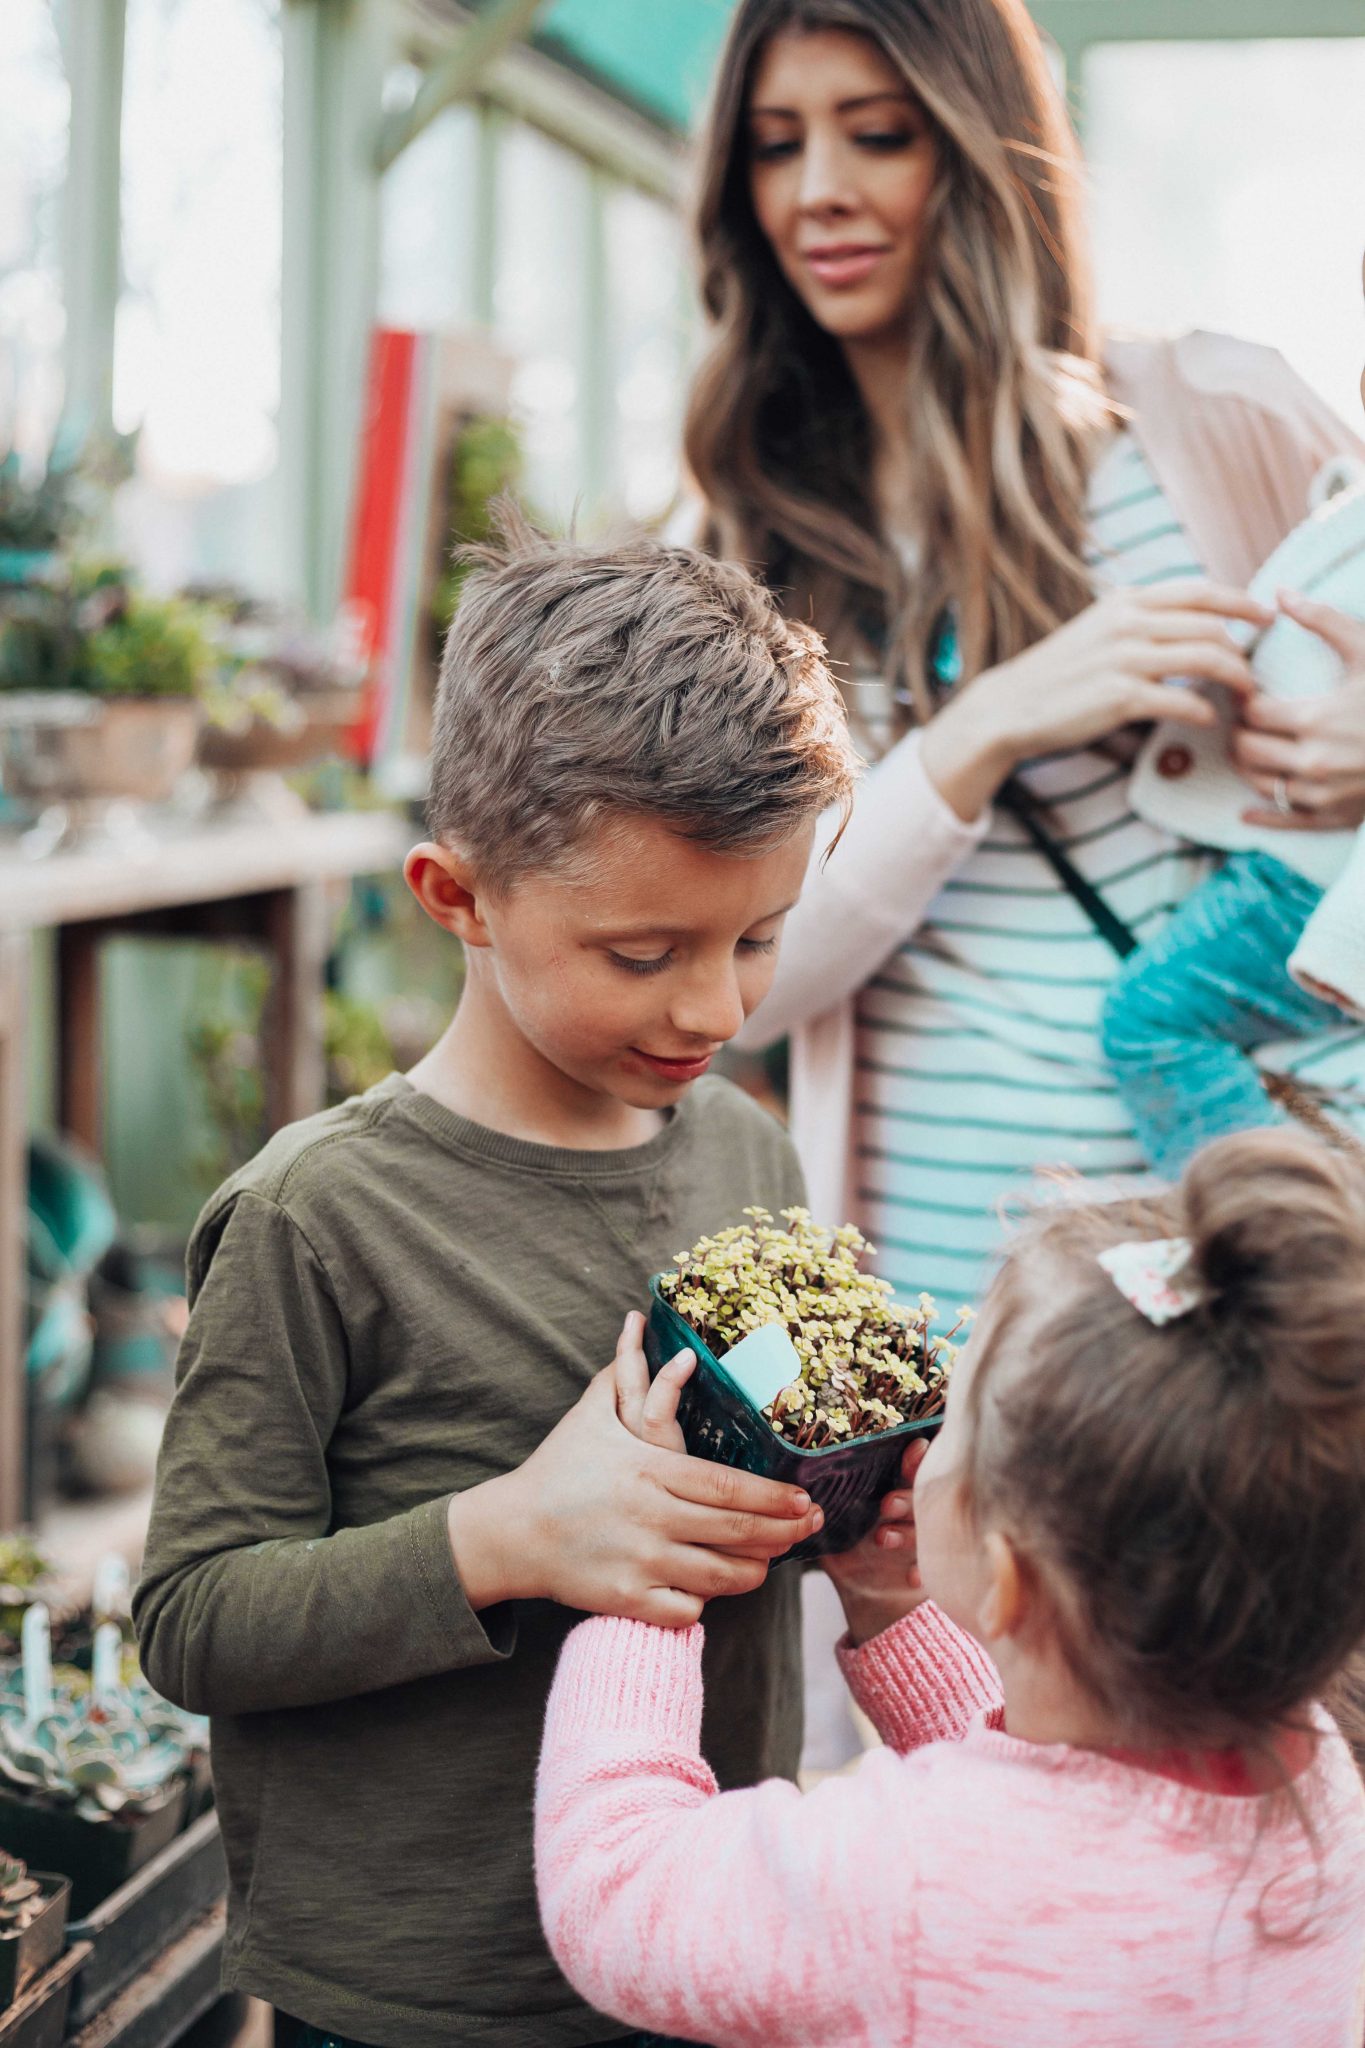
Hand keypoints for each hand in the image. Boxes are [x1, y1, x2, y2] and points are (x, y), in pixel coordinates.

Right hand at [447, 1319, 823, 1626]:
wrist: (511, 1532)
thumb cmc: (557, 1470)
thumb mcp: (591, 1417)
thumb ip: (622, 1375)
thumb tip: (635, 1322)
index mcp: (651, 1471)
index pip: (729, 1487)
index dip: (772, 1498)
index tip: (803, 1500)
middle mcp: (652, 1518)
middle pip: (736, 1531)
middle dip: (782, 1532)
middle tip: (809, 1528)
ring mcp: (640, 1563)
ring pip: (719, 1576)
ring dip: (753, 1570)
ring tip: (769, 1560)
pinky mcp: (626, 1600)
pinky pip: (686, 1610)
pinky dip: (704, 1602)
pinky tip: (711, 1589)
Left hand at [821, 1439, 930, 1646]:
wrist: (858, 1589)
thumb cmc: (845, 1544)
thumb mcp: (834, 1521)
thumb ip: (831, 1501)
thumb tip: (809, 1480)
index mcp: (890, 1490)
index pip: (910, 1468)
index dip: (916, 1457)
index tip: (915, 1448)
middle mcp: (910, 1512)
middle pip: (919, 1498)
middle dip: (906, 1498)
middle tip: (887, 1505)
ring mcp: (919, 1540)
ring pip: (923, 1530)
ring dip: (906, 1532)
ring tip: (882, 1538)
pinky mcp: (922, 1568)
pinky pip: (930, 1568)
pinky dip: (922, 1571)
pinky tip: (912, 1576)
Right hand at [920, 580, 1272, 822]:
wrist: (1009, 707)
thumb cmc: (1057, 675)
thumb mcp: (1097, 629)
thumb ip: (1139, 621)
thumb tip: (1187, 625)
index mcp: (1125, 601)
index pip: (1199, 590)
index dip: (1241, 601)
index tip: (1265, 616)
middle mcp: (1127, 623)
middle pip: (1211, 625)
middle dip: (1243, 648)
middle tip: (1254, 671)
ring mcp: (1124, 659)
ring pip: (1206, 658)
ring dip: (1234, 678)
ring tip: (1243, 694)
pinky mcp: (1119, 697)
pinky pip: (1182, 699)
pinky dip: (1203, 708)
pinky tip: (1208, 717)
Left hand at [1232, 590, 1364, 830]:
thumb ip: (1324, 620)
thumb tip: (1280, 592)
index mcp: (1316, 719)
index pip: (1253, 712)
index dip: (1245, 700)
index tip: (1249, 692)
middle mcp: (1312, 762)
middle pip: (1247, 749)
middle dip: (1241, 732)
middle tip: (1245, 720)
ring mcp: (1321, 794)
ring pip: (1259, 783)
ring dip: (1249, 766)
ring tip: (1253, 747)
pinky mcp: (1333, 817)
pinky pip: (1284, 821)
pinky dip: (1261, 816)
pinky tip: (1246, 810)